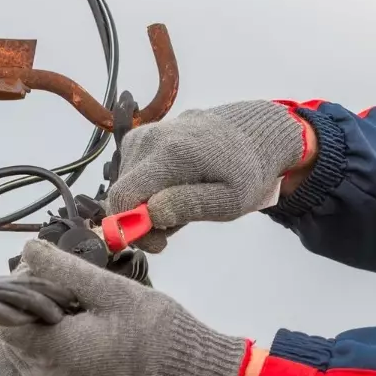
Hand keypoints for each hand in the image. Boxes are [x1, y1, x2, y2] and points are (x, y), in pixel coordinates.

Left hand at [0, 239, 249, 375]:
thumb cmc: (158, 330)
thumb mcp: (114, 291)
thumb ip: (66, 270)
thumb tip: (28, 251)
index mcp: (58, 354)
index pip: (5, 323)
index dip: (14, 294)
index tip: (38, 275)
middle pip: (6, 344)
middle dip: (20, 312)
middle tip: (51, 289)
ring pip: (12, 366)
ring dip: (21, 338)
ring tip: (51, 313)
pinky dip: (31, 360)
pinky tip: (53, 339)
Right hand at [106, 100, 311, 251]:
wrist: (253, 134)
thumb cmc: (246, 170)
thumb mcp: (230, 199)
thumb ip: (189, 206)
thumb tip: (150, 213)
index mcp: (169, 154)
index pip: (123, 197)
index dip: (131, 228)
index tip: (160, 241)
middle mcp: (149, 139)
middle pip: (123, 194)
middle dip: (145, 218)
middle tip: (181, 222)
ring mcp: (144, 134)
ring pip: (128, 184)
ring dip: (149, 202)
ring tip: (184, 200)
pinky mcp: (143, 135)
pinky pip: (134, 171)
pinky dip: (151, 186)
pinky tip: (177, 185)